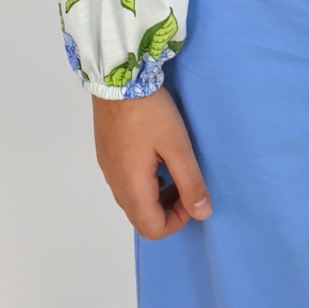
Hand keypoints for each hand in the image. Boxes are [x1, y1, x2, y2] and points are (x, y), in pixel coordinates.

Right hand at [91, 84, 212, 237]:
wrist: (117, 78)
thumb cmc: (150, 113)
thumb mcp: (177, 145)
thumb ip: (190, 182)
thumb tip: (202, 214)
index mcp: (132, 188)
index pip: (154, 229)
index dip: (178, 220)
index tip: (192, 193)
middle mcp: (116, 185)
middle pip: (142, 218)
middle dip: (168, 209)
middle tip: (185, 182)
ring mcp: (108, 169)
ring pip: (133, 200)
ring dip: (157, 196)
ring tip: (173, 167)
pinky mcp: (106, 154)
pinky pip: (126, 182)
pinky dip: (144, 182)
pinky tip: (155, 156)